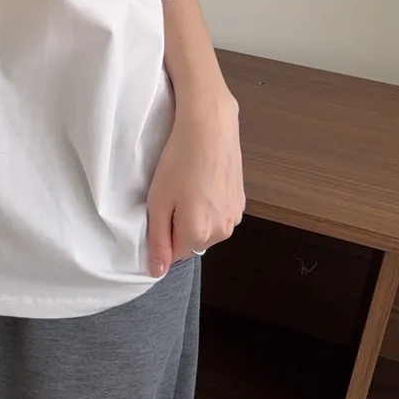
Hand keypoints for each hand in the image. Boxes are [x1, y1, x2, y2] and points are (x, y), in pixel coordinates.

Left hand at [146, 90, 243, 277]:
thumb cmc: (179, 161)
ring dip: (196, 215)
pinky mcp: (242, 201)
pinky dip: (209, 203)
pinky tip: (203, 180)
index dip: (163, 232)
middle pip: (192, 241)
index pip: (174, 254)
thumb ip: (157, 240)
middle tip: (173, 194)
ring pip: (207, 228)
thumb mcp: (158, 202)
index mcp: (199, 235)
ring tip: (189, 185)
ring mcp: (235, 216)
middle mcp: (222, 232)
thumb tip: (156, 271)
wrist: (209, 127)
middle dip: (180, 225)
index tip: (160, 209)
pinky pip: (219, 213)